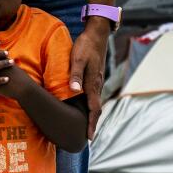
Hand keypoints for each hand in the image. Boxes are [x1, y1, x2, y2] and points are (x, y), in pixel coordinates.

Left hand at [69, 20, 111, 139]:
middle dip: (92, 124)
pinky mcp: (96, 76)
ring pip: (96, 102)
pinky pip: (94, 95)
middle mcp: (97, 85)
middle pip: (97, 109)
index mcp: (93, 83)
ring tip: (85, 126)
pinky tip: (84, 106)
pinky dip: (91, 105)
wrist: (97, 34)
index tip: (89, 138)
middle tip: (87, 137)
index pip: (95, 109)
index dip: (91, 124)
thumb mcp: (78, 59)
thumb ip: (75, 75)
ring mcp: (97, 81)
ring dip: (92, 115)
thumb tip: (74, 90)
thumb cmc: (86, 46)